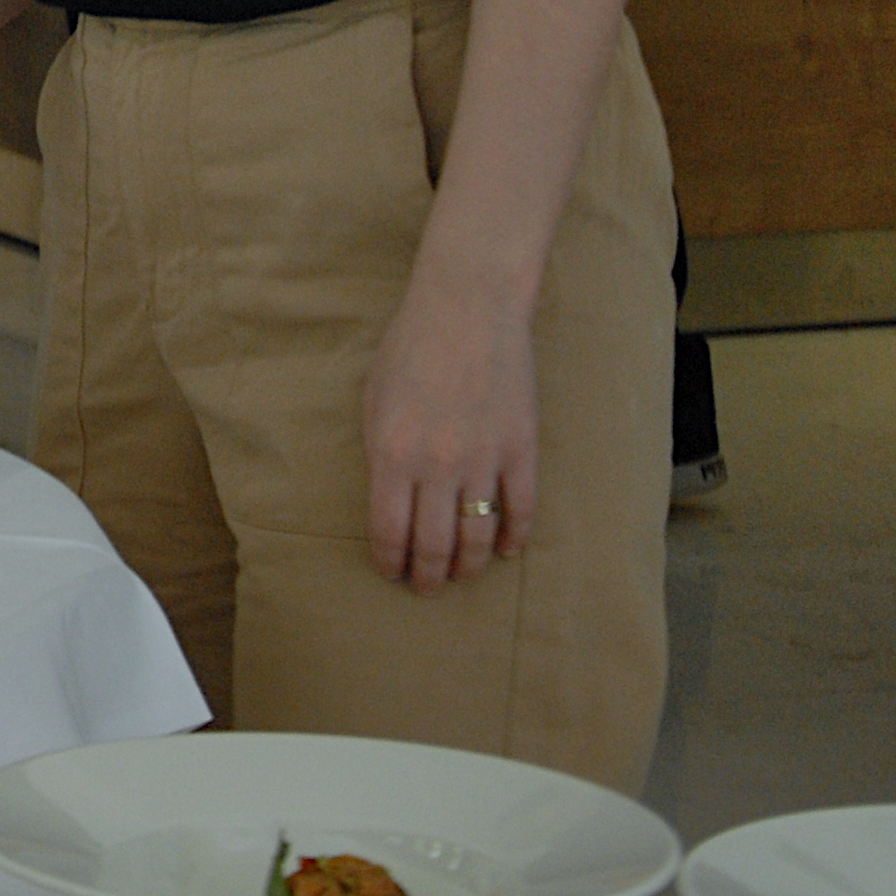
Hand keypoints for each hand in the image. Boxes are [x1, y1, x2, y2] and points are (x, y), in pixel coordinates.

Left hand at [362, 270, 539, 592]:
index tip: (390, 573)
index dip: (389, 561)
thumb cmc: (411, 345)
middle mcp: (437, 465)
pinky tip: (505, 550)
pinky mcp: (521, 449)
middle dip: (427, 576)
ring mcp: (483, 460)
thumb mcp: (373, 396)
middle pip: (432, 545)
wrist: (468, 307)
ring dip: (467, 566)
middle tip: (425, 588)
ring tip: (460, 576)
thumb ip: (380, 449)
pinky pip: (521, 511)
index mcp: (391, 453)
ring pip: (477, 537)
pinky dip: (514, 538)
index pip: (389, 531)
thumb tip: (387, 496)